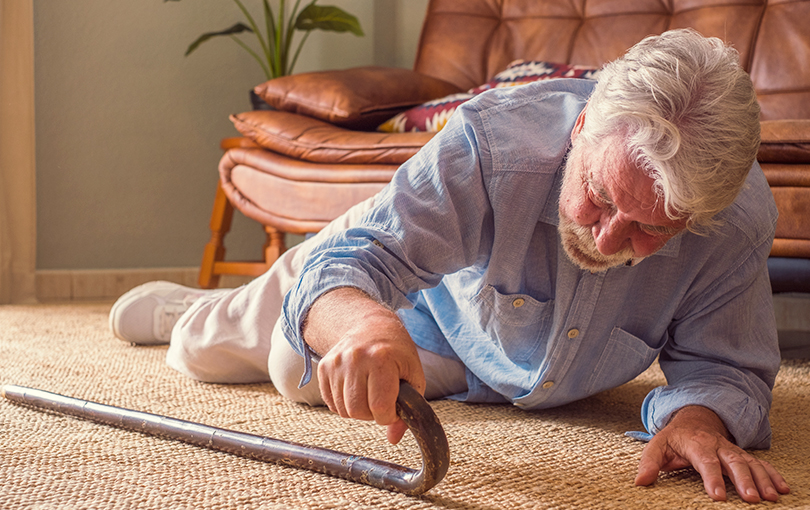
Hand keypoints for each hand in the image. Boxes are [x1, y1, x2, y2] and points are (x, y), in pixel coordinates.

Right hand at [304, 288, 425, 443]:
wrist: (370, 325)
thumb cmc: (396, 352)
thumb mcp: (413, 376)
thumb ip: (409, 409)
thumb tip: (393, 438)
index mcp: (381, 358)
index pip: (380, 406)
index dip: (389, 415)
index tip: (394, 407)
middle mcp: (355, 358)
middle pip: (357, 411)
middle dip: (372, 415)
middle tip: (381, 401)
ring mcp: (336, 362)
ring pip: (342, 410)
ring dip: (358, 410)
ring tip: (369, 394)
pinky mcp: (324, 366)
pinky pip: (331, 403)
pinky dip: (344, 404)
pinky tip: (355, 390)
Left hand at [635, 406, 789, 502]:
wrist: (694, 419)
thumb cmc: (674, 437)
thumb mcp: (657, 445)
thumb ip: (649, 463)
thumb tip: (640, 481)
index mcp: (696, 444)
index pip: (705, 462)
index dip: (712, 478)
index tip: (718, 496)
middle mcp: (718, 446)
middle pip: (733, 462)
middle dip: (743, 480)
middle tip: (751, 499)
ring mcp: (733, 450)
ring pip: (750, 463)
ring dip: (762, 480)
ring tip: (771, 497)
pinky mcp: (742, 455)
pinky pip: (760, 463)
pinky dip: (772, 475)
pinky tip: (782, 489)